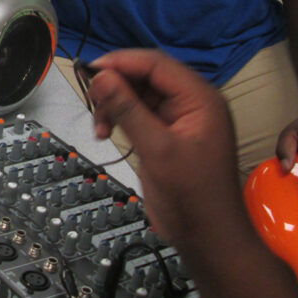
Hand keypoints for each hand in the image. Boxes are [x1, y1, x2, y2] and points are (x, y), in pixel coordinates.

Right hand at [87, 49, 240, 246]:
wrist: (207, 235)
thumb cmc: (192, 195)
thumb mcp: (158, 149)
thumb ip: (129, 110)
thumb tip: (102, 77)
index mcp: (200, 98)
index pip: (156, 64)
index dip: (122, 62)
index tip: (90, 70)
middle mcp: (190, 103)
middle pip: (145, 77)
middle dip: (115, 87)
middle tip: (92, 103)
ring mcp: (177, 120)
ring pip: (137, 95)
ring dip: (113, 105)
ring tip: (99, 127)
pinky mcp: (164, 136)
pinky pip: (137, 114)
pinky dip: (118, 119)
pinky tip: (105, 133)